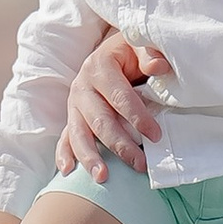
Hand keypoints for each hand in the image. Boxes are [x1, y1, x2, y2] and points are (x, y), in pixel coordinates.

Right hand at [62, 33, 167, 177]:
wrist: (113, 51)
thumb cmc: (131, 52)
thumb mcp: (140, 46)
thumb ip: (150, 54)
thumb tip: (158, 66)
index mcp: (99, 66)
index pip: (119, 96)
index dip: (137, 116)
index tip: (155, 135)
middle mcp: (82, 86)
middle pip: (99, 120)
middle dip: (120, 144)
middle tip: (140, 163)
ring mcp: (74, 104)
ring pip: (79, 133)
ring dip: (90, 156)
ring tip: (103, 177)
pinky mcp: (72, 117)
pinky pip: (65, 137)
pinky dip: (64, 154)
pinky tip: (67, 170)